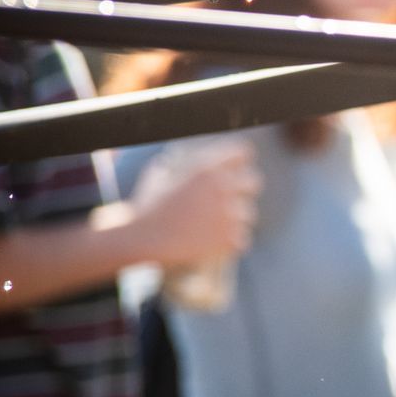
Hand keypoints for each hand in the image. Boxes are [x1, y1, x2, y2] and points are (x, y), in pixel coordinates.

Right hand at [131, 142, 260, 267]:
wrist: (141, 239)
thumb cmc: (145, 206)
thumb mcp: (159, 175)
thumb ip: (179, 164)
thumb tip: (183, 157)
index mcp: (208, 169)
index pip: (243, 153)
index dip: (238, 162)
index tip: (234, 170)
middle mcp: (224, 189)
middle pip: (253, 183)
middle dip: (242, 190)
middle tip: (229, 200)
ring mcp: (230, 215)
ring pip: (248, 214)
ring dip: (235, 219)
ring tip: (214, 226)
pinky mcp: (230, 239)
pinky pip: (242, 238)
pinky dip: (230, 242)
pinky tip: (216, 243)